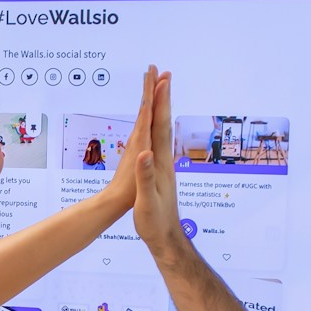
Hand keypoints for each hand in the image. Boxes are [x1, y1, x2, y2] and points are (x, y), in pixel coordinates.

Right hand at [128, 67, 186, 256]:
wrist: (166, 237)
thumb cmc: (155, 222)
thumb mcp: (146, 201)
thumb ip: (145, 177)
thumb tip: (143, 152)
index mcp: (159, 163)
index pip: (160, 126)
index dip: (160, 103)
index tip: (160, 80)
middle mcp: (163, 159)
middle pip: (163, 121)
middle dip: (162, 96)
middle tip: (161, 73)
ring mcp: (162, 164)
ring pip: (161, 128)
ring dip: (160, 107)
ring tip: (159, 89)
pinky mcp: (158, 170)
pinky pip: (156, 139)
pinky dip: (155, 125)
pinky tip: (154, 123)